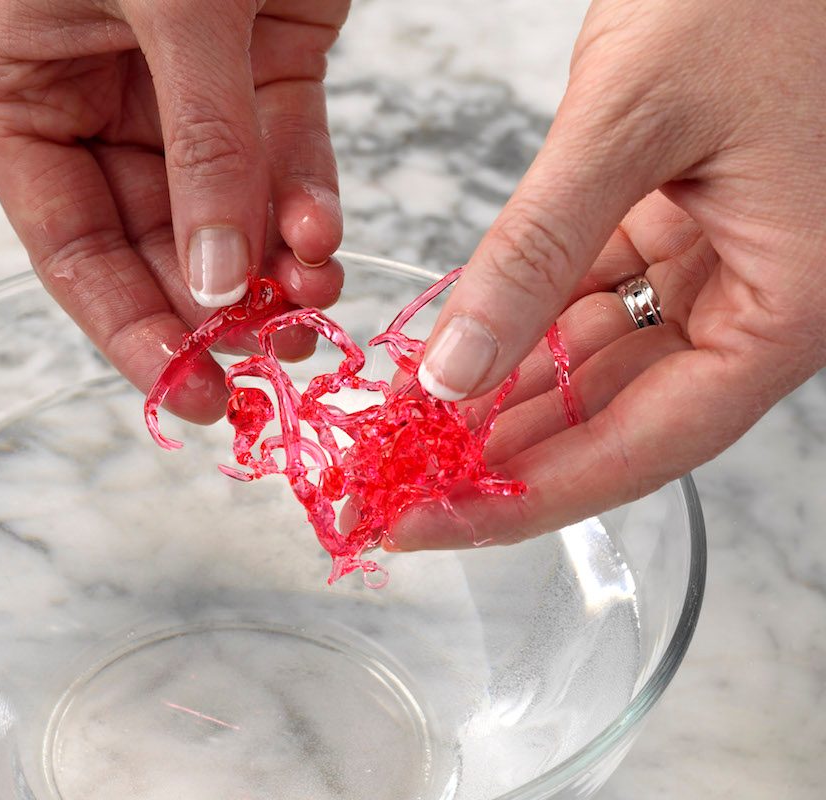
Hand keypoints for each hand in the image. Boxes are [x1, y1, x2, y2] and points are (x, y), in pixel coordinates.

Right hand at [0, 0, 348, 422]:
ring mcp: (188, 89)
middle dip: (215, 306)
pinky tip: (321, 237)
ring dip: (273, 270)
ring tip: (310, 307)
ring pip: (230, 213)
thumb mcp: (174, 10)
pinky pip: (289, 157)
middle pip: (154, 244)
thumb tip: (217, 280)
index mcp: (24, 86)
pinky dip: (309, 206)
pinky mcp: (269, 67)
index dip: (128, 327)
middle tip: (266, 358)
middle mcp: (99, 98)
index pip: (69, 244)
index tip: (186, 390)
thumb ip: (203, 147)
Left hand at [393, 0, 825, 548]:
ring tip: (401, 429)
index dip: (522, 498)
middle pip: (611, 418)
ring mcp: (720, 263)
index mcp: (786, 307)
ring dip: (497, 393)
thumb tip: (455, 372)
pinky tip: (447, 349)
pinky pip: (588, 292)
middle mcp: (757, 302)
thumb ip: (537, 252)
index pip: (639, 447)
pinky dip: (518, 320)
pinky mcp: (678, 218)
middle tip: (393, 486)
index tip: (427, 525)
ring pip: (593, 362)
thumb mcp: (635, 121)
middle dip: (498, 456)